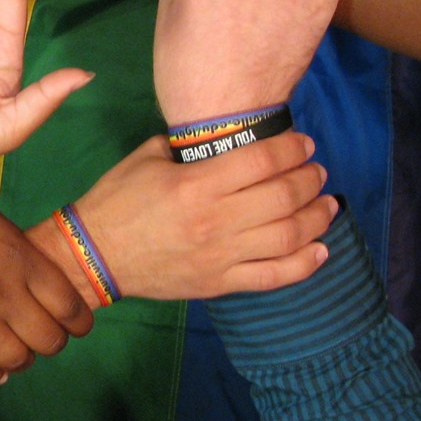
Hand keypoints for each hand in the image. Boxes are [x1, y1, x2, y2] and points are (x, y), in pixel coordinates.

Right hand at [0, 169, 92, 384]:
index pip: (70, 306)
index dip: (79, 323)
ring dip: (20, 360)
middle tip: (43, 340)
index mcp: (17, 254)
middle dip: (52, 343)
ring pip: (15, 360)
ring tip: (15, 353)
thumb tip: (40, 285)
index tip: (76, 326)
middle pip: (49, 339)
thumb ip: (17, 253)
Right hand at [71, 133, 334, 299]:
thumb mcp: (145, 157)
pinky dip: (304, 264)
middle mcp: (215, 220)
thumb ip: (185, 145)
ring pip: (287, 237)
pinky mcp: (220, 283)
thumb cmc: (116, 199)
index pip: (260, 160)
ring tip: (328, 204)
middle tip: (317, 171)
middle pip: (282, 196)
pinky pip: (273, 276)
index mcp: (195, 184)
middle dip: (309, 179)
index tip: (305, 144)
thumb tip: (220, 137)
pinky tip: (320, 250)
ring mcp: (220, 256)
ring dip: (317, 218)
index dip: (291, 149)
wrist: (93, 255)